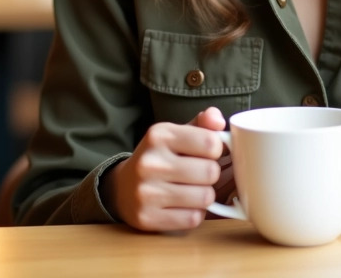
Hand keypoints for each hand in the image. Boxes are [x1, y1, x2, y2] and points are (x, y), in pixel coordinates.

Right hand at [102, 107, 226, 230]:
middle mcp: (150, 162)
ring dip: (204, 196)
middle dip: (210, 174)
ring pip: (205, 198)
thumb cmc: (159, 158)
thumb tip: (218, 121)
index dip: (216, 150)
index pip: (210, 143)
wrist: (122, 188)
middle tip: (199, 174)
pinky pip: (193, 219)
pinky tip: (182, 206)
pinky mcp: (147, 217)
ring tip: (191, 190)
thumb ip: (201, 124)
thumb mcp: (175, 134)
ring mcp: (146, 192)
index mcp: (159, 135)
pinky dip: (194, 214)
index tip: (207, 153)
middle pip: (210, 172)